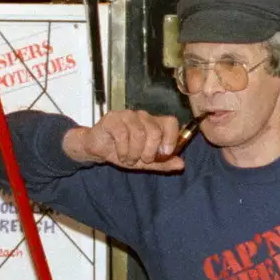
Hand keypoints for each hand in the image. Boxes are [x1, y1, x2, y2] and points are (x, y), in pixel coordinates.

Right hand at [63, 110, 186, 171]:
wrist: (98, 149)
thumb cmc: (124, 152)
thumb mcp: (146, 162)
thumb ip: (163, 163)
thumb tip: (181, 164)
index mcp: (154, 123)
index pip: (171, 122)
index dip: (171, 138)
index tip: (164, 153)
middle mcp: (142, 116)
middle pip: (155, 131)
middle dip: (150, 152)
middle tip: (142, 160)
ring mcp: (127, 115)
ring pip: (139, 134)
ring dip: (134, 153)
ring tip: (128, 159)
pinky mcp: (112, 118)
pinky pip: (122, 134)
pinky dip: (123, 150)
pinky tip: (120, 154)